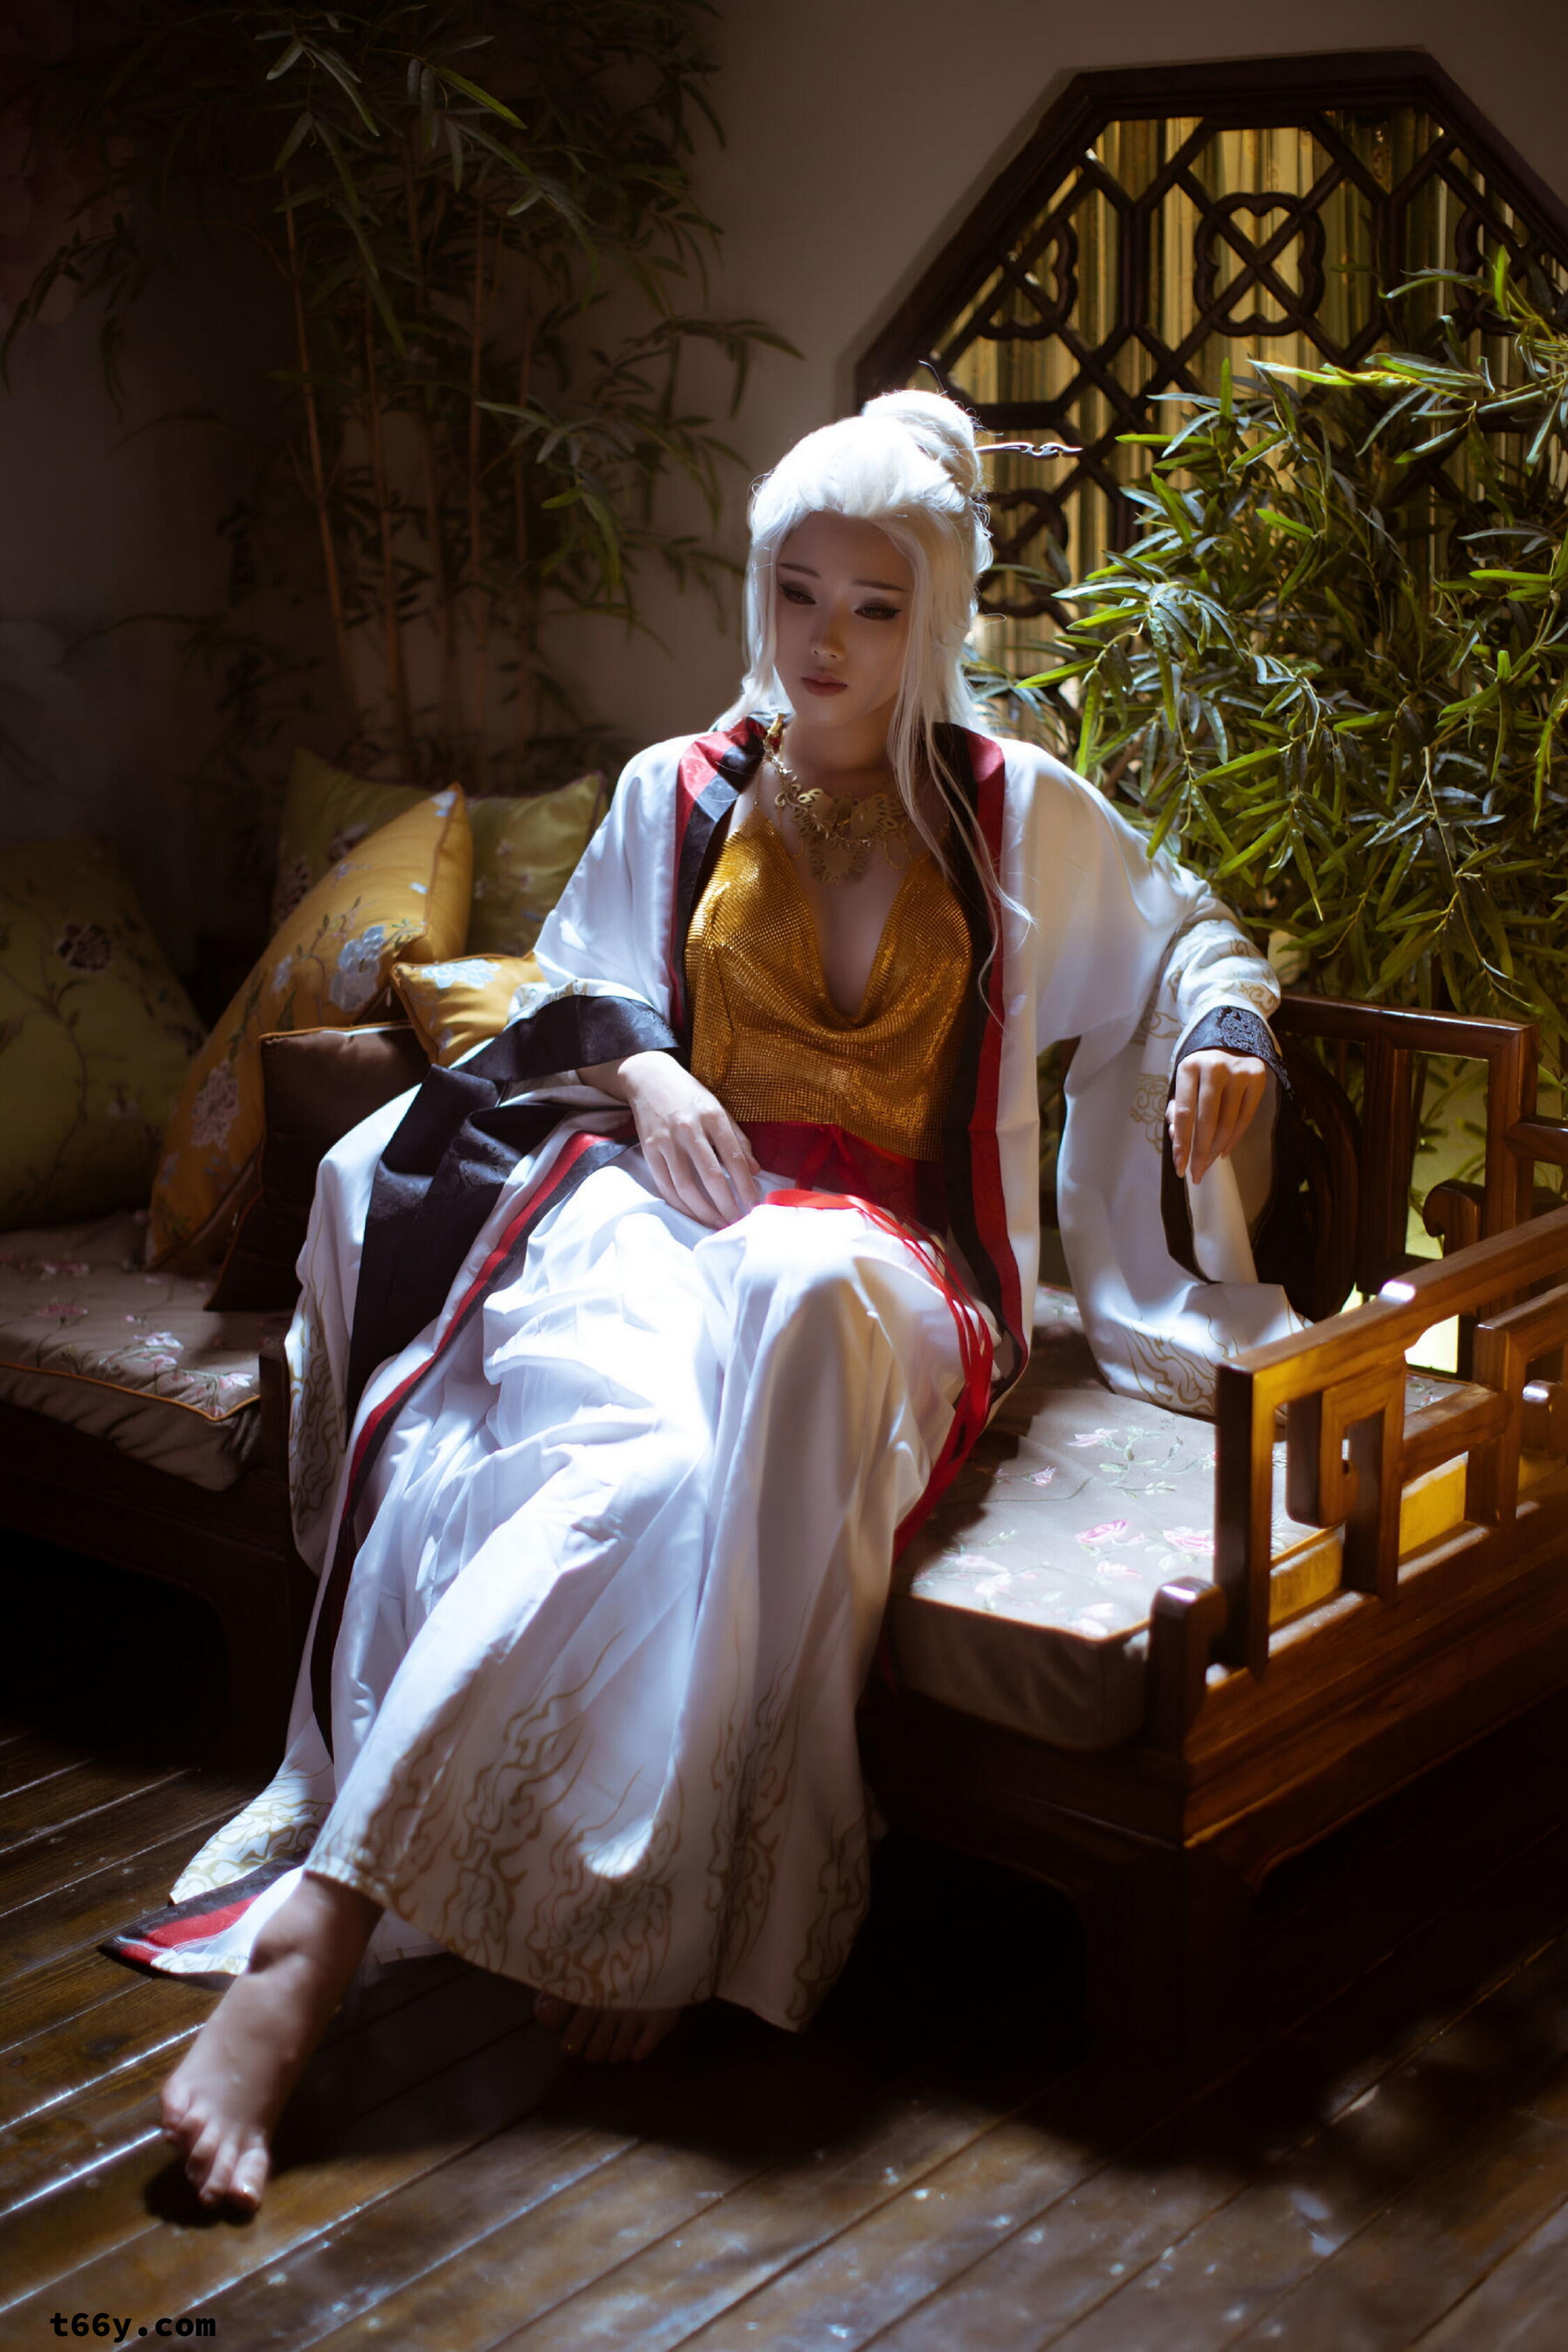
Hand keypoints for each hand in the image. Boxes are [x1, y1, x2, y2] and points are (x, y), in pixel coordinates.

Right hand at [583, 1050, 760, 1227]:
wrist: (649, 1079)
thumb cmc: (690, 1096)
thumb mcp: (719, 1109)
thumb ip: (738, 1140)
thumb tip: (755, 1170)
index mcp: (712, 1116)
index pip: (734, 1158)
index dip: (746, 1186)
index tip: (754, 1205)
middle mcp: (689, 1129)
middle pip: (711, 1176)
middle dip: (727, 1205)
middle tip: (736, 1221)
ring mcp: (666, 1141)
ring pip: (686, 1187)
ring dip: (704, 1211)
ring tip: (717, 1222)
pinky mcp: (648, 1150)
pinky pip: (665, 1185)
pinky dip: (681, 1204)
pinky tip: (694, 1213)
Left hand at [1166, 1049, 1267, 1185]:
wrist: (1230, 1039)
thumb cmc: (1200, 1068)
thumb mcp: (1183, 1081)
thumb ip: (1178, 1109)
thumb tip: (1178, 1139)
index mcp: (1189, 1067)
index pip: (1185, 1113)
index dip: (1182, 1143)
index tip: (1179, 1166)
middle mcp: (1215, 1068)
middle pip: (1207, 1121)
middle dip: (1200, 1153)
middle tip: (1195, 1174)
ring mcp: (1239, 1073)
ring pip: (1228, 1123)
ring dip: (1216, 1149)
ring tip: (1207, 1165)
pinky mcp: (1258, 1078)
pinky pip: (1245, 1118)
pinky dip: (1233, 1138)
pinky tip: (1223, 1151)